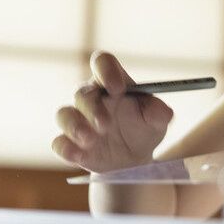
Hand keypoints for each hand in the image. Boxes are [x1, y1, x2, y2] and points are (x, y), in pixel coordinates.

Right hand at [51, 50, 173, 173]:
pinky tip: (77, 156)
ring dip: (75, 126)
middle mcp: (91, 98)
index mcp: (111, 82)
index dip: (106, 70)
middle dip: (92, 108)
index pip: (102, 63)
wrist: (133, 160)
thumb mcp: (157, 120)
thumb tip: (164, 112)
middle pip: (81, 92)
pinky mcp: (70, 143)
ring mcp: (77, 120)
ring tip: (90, 140)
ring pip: (64, 115)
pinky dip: (66, 148)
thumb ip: (160, 113)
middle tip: (105, 124)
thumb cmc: (144, 129)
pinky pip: (59, 142)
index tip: (117, 87)